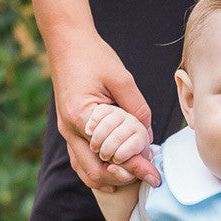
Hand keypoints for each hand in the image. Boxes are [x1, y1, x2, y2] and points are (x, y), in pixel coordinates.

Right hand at [49, 31, 159, 190]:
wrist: (67, 41)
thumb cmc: (94, 56)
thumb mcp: (123, 79)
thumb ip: (138, 110)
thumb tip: (148, 137)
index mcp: (81, 117)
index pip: (111, 154)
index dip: (135, 167)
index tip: (154, 176)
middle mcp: (69, 129)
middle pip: (96, 171)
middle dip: (123, 178)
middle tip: (147, 178)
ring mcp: (66, 131)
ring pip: (85, 171)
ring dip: (109, 179)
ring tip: (133, 179)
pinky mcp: (69, 129)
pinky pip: (81, 161)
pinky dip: (98, 171)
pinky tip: (116, 175)